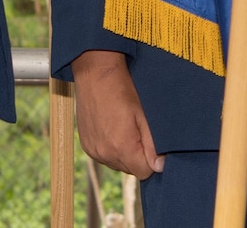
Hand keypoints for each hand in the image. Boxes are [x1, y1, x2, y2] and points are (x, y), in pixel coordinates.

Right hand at [71, 50, 162, 178]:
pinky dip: (111, 148)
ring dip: (124, 153)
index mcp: (121, 147)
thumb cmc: (123, 89)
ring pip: (117, 164)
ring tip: (125, 128)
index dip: (152, 160)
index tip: (153, 144)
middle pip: (130, 170)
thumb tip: (160, 166)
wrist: (96, 73)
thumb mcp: (144, 115)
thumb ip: (152, 145)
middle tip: (139, 131)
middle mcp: (105, 154)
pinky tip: (113, 129)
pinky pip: (104, 156)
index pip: (144, 172)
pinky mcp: (86, 146)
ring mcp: (93, 151)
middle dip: (138, 156)